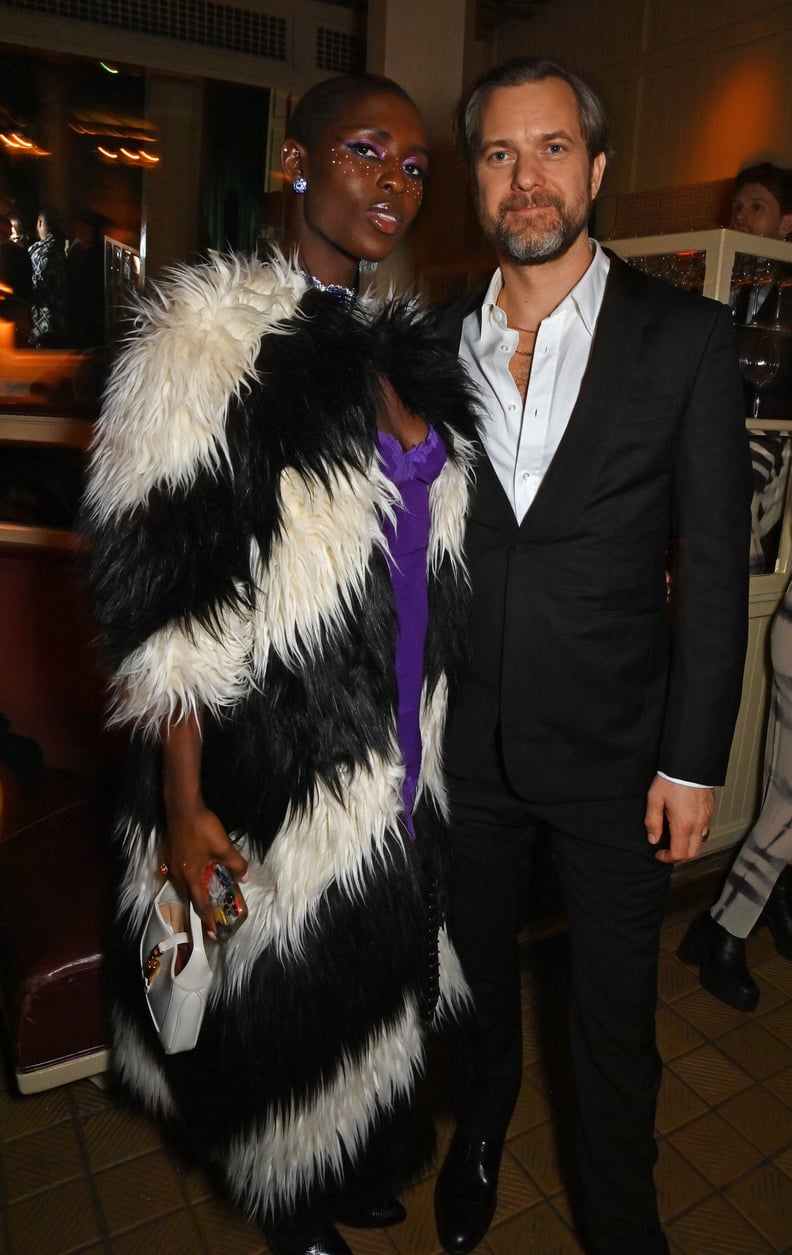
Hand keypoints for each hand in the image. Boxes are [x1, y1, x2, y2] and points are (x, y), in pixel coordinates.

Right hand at [162, 805, 247, 934]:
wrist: (182, 807)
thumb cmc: (202, 828)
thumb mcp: (224, 847)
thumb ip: (236, 865)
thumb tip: (245, 877)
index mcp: (190, 877)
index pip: (200, 905)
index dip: (208, 921)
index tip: (214, 935)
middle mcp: (178, 875)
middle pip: (189, 898)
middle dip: (200, 909)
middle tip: (211, 917)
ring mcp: (171, 865)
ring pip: (183, 886)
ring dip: (194, 894)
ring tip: (204, 897)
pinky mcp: (170, 855)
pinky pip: (179, 875)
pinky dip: (188, 881)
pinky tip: (195, 874)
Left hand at [645, 775, 713, 864]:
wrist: (690, 763)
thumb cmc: (671, 780)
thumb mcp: (655, 799)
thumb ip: (653, 822)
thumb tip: (653, 839)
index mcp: (683, 825)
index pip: (679, 854)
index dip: (667, 858)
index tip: (659, 853)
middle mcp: (698, 825)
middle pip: (693, 854)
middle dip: (680, 857)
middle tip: (667, 851)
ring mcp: (707, 818)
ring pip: (700, 842)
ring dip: (688, 846)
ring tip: (676, 839)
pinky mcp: (710, 811)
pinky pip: (705, 829)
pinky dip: (695, 834)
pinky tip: (685, 826)